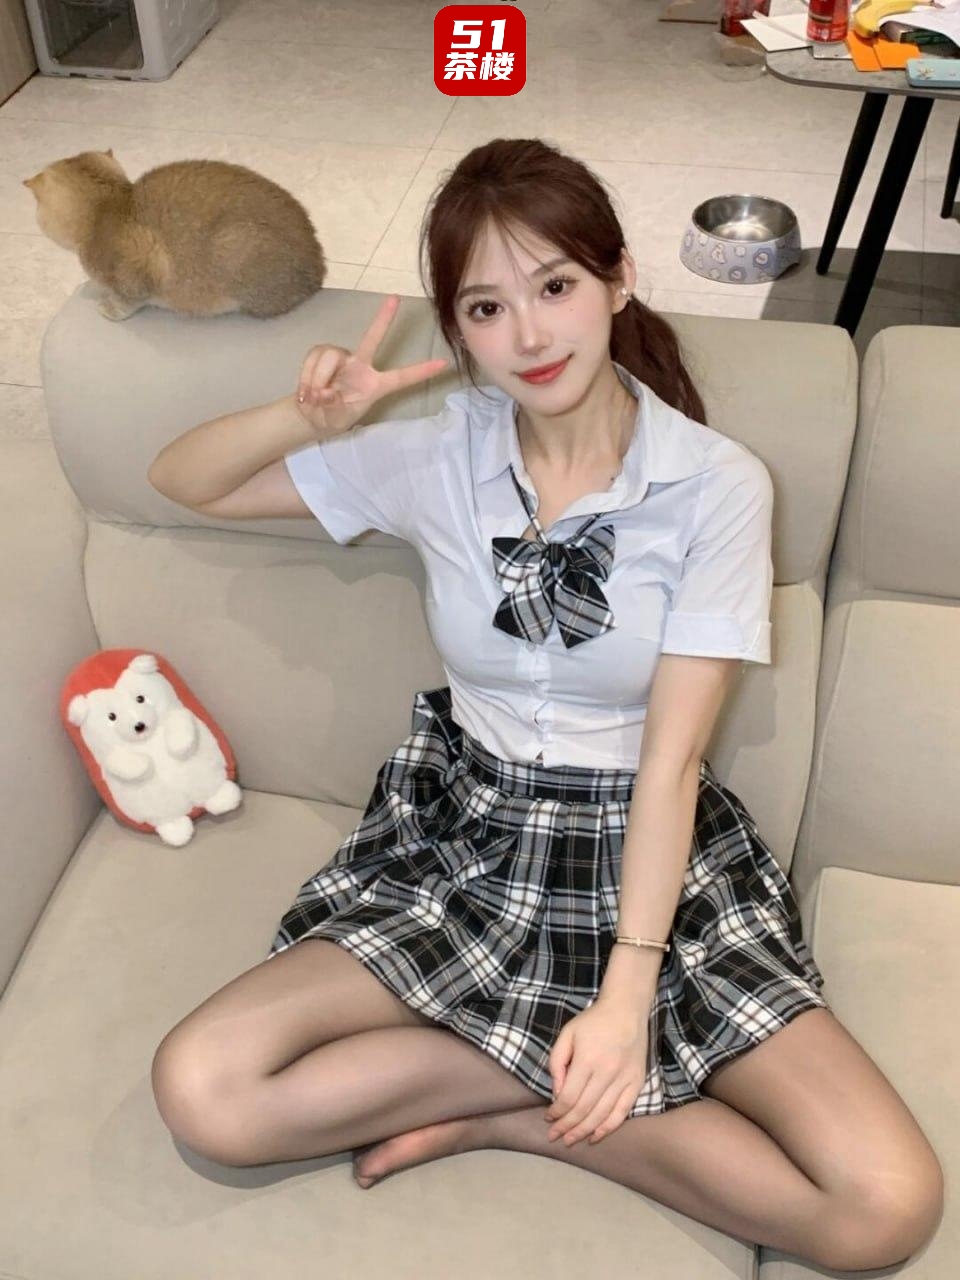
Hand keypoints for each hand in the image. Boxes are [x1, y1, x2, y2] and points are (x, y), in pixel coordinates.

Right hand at [294, 294, 449, 437]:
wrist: (310, 416)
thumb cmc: (332, 418)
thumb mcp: (337, 419)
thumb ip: (334, 407)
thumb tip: (325, 392)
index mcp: (375, 385)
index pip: (401, 377)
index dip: (421, 371)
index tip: (443, 364)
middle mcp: (361, 366)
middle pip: (372, 339)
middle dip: (383, 319)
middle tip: (395, 298)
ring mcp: (342, 358)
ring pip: (331, 356)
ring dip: (318, 378)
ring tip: (313, 398)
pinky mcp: (322, 353)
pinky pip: (315, 357)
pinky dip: (308, 375)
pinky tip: (306, 391)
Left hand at [545, 1000, 649, 1146]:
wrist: (626, 1009)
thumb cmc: (593, 1021)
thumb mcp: (567, 1034)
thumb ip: (558, 1063)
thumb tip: (557, 1093)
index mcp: (587, 1059)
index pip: (569, 1097)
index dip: (557, 1112)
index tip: (548, 1118)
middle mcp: (607, 1072)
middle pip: (584, 1110)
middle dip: (567, 1127)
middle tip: (555, 1137)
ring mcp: (624, 1079)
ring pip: (602, 1115)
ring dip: (584, 1131)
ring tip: (570, 1141)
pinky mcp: (637, 1082)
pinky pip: (622, 1111)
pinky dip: (608, 1127)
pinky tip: (595, 1137)